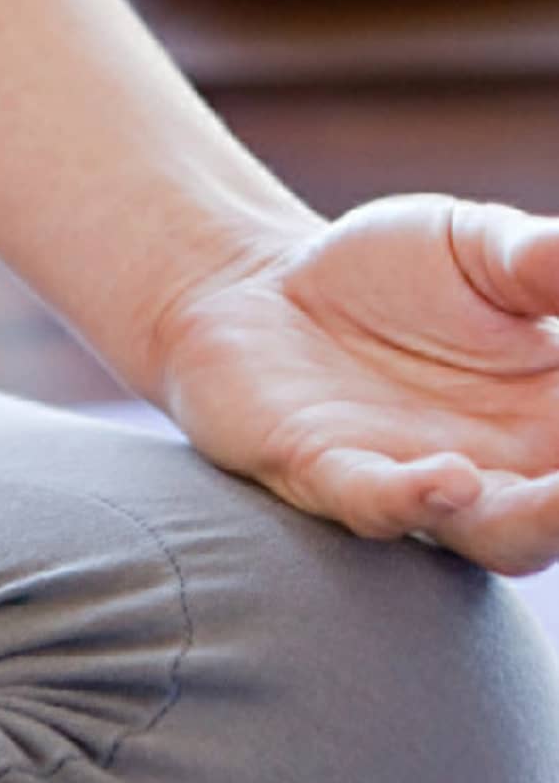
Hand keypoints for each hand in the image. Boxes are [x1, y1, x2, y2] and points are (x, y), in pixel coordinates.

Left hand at [158, 195, 558, 573]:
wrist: (253, 282)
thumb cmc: (382, 274)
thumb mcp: (478, 247)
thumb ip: (547, 263)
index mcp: (555, 417)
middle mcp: (502, 469)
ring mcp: (415, 480)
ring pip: (499, 535)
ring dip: (543, 519)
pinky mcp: (324, 473)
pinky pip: (375, 506)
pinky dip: (413, 499)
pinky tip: (449, 475)